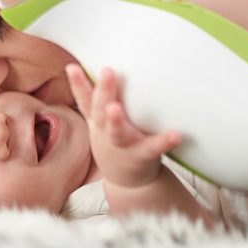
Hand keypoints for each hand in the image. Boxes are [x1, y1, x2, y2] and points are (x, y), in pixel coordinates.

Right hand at [67, 64, 180, 189]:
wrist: (126, 183)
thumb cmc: (114, 142)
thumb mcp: (100, 122)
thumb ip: (95, 97)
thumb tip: (88, 64)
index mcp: (98, 121)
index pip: (85, 100)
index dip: (77, 84)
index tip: (72, 67)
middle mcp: (106, 132)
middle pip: (100, 111)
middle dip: (103, 91)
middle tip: (107, 71)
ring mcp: (123, 145)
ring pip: (117, 133)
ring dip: (115, 121)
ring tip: (116, 108)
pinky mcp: (142, 156)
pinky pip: (153, 148)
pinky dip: (164, 141)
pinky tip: (176, 134)